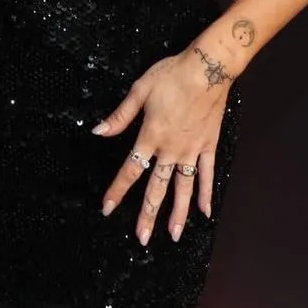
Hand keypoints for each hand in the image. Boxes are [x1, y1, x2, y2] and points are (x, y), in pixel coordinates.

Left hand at [93, 48, 229, 243]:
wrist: (207, 68)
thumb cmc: (171, 75)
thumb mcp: (139, 90)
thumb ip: (120, 116)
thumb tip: (98, 132)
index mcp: (151, 136)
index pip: (130, 169)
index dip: (117, 190)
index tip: (107, 209)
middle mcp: (171, 149)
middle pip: (157, 188)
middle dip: (147, 214)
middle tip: (142, 239)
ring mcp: (192, 150)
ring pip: (184, 188)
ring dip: (178, 213)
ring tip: (173, 236)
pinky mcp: (209, 146)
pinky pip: (207, 174)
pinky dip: (206, 193)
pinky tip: (204, 212)